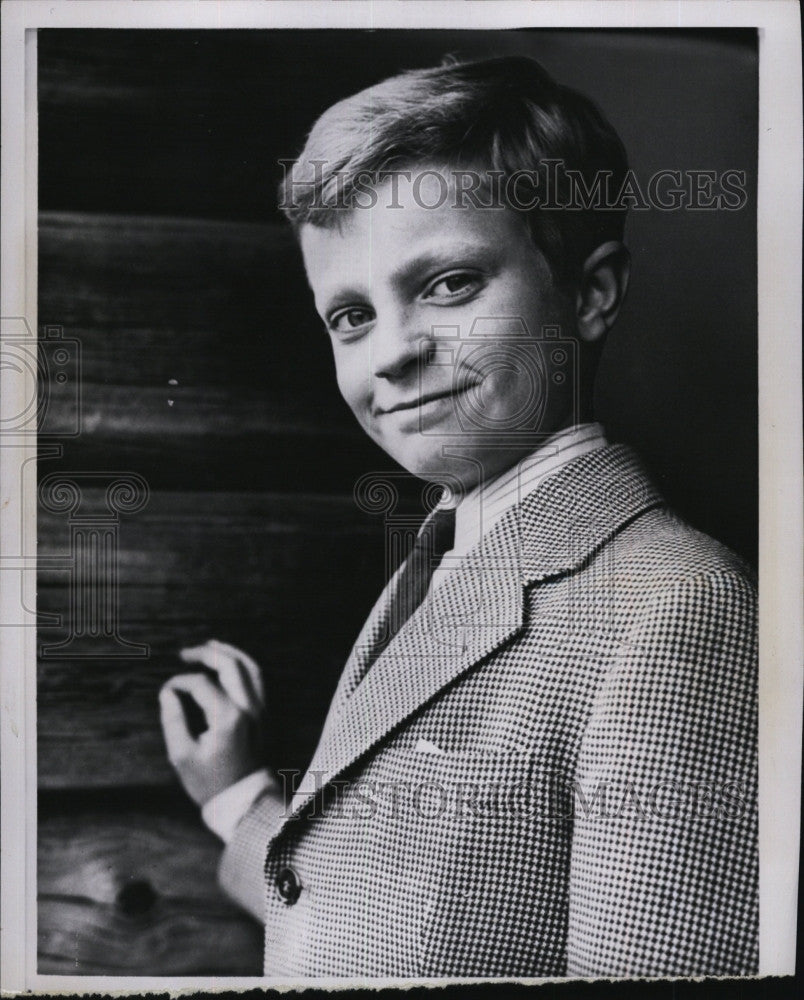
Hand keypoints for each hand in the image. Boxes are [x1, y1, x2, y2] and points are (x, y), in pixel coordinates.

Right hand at [159, 639, 265, 805]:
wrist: (244, 802)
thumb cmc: (210, 783)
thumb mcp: (182, 756)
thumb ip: (173, 720)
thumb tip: (168, 693)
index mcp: (228, 718)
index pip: (201, 685)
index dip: (180, 683)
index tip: (167, 690)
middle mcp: (249, 708)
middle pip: (231, 665)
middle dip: (206, 654)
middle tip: (185, 653)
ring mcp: (261, 709)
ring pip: (250, 667)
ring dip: (229, 653)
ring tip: (209, 646)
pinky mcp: (265, 714)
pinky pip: (258, 680)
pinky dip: (244, 665)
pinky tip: (229, 663)